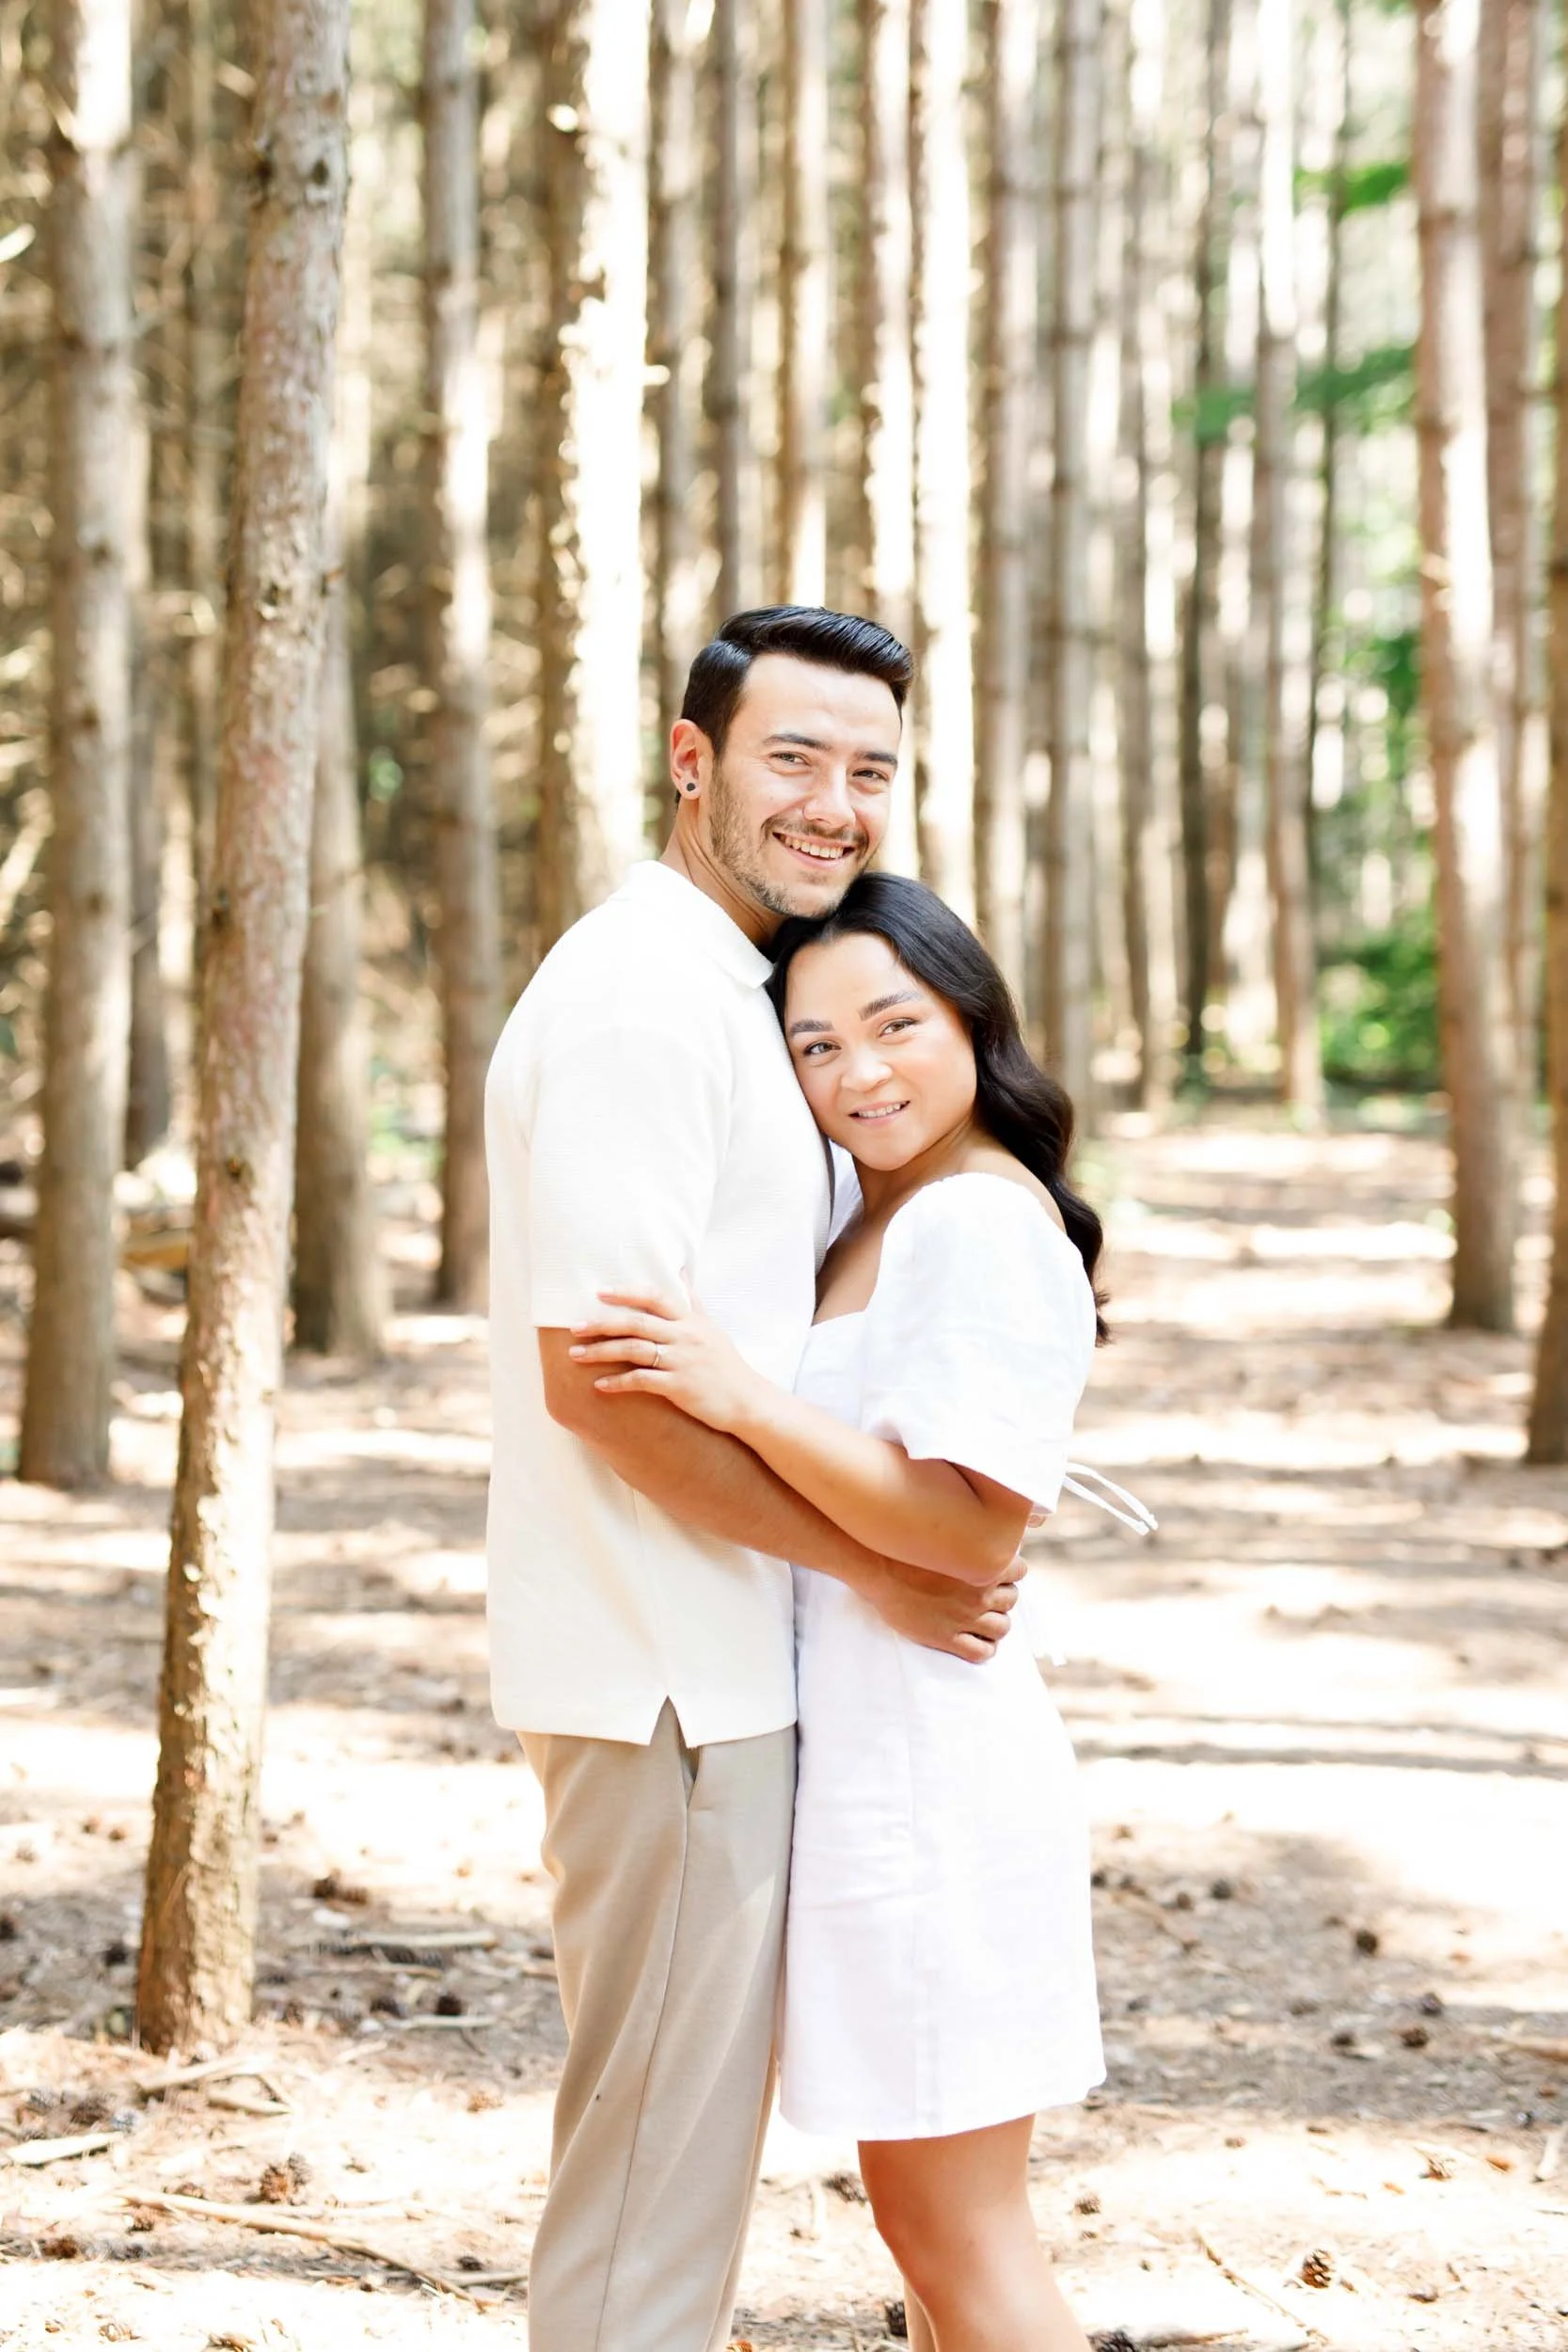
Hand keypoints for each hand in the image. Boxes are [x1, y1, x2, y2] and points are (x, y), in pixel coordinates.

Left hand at [568, 1290, 766, 1435]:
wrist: (747, 1401)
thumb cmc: (726, 1364)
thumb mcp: (712, 1328)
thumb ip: (693, 1300)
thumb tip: (681, 1270)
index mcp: (691, 1320)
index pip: (655, 1297)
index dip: (626, 1293)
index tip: (599, 1292)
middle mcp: (685, 1336)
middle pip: (637, 1323)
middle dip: (602, 1324)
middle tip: (573, 1327)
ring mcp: (682, 1361)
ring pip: (634, 1350)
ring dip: (601, 1352)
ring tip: (576, 1355)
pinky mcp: (679, 1387)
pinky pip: (642, 1381)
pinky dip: (618, 1382)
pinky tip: (599, 1385)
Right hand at [864, 1556, 1019, 1662]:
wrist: (879, 1570)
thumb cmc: (909, 1549)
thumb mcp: (948, 1538)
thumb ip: (972, 1544)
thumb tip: (986, 1544)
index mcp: (982, 1567)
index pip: (1019, 1571)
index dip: (1010, 1571)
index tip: (999, 1572)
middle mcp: (979, 1594)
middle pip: (1012, 1600)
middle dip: (1003, 1597)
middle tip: (987, 1595)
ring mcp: (965, 1618)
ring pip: (1002, 1628)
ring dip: (996, 1623)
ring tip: (984, 1619)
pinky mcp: (948, 1638)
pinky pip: (981, 1652)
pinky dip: (985, 1648)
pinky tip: (977, 1641)